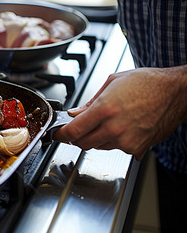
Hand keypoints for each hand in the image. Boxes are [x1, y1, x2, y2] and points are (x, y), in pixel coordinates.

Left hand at [54, 66, 186, 158]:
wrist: (176, 92)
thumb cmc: (147, 83)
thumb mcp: (112, 83)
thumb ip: (90, 102)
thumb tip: (75, 113)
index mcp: (105, 109)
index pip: (74, 131)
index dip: (61, 135)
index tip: (57, 134)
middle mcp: (115, 128)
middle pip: (83, 143)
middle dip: (76, 137)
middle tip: (77, 129)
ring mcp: (127, 140)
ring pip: (98, 147)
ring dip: (95, 138)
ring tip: (106, 122)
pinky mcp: (137, 148)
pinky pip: (116, 149)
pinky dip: (113, 142)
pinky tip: (121, 128)